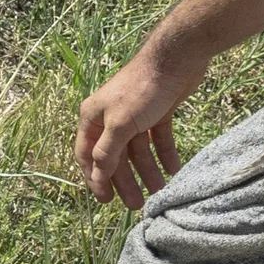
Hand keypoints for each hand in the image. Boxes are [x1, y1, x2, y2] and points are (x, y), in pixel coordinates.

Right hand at [76, 43, 202, 205]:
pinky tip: (173, 170)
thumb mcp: (120, 124)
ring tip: (159, 191)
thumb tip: (97, 177)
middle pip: (115, 157)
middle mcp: (110, 118)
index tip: (105, 201)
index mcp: (93, 118)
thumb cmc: (141, 90)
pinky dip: (164, 154)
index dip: (95, 179)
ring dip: (147, 171)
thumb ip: (107, 152)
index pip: (87, 155)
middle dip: (125, 181)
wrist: (176, 59)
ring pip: (138, 150)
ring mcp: (135, 116)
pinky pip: (158, 139)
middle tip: (136, 205)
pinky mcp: (158, 112)